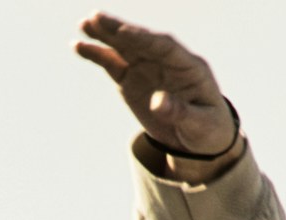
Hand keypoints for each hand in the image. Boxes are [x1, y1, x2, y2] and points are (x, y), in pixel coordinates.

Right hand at [72, 16, 240, 163]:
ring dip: (104, 35)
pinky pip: (113, 64)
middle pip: (142, 41)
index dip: (145, 39)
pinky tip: (79, 47)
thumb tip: (157, 102)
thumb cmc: (207, 128)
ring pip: (124, 47)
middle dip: (120, 29)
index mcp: (189, 66)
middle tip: (97, 18)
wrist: (200, 136)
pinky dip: (97, 55)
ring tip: (84, 24)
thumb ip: (180, 112)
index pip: (165, 47)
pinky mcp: (133, 79)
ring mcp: (148, 68)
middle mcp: (166, 61)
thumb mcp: (200, 124)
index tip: (124, 32)